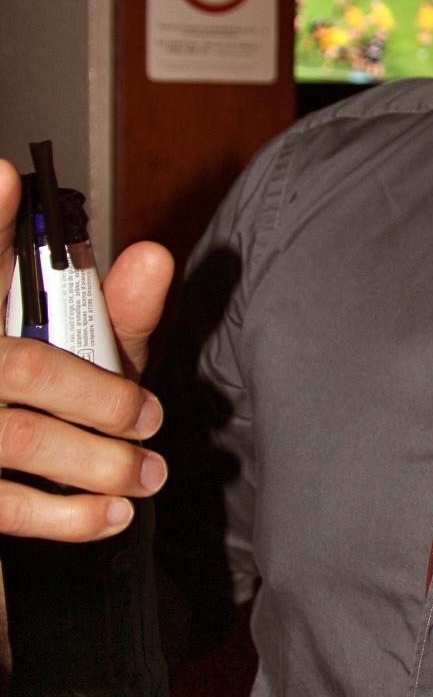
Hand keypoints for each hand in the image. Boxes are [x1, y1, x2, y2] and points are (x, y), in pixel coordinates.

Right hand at [0, 159, 175, 541]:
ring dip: (100, 461)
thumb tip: (154, 258)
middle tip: (148, 417)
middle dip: (101, 397)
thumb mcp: (79, 353)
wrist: (10, 466)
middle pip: (24, 366)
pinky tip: (111, 512)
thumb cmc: (42, 400)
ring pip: (22, 438)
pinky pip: (7, 506)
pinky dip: (69, 516)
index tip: (7, 180)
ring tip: (146, 472)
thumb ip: (116, 312)